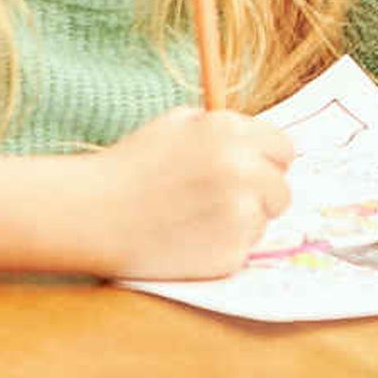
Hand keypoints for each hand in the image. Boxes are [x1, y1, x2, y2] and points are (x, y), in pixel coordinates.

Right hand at [92, 105, 296, 277]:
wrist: (92, 214)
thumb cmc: (131, 166)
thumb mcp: (176, 123)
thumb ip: (224, 129)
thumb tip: (262, 144)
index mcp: (231, 132)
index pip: (285, 150)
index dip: (266, 162)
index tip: (249, 172)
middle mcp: (244, 170)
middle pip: (282, 190)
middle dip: (259, 195)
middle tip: (219, 201)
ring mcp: (240, 214)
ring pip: (264, 222)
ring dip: (240, 222)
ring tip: (194, 219)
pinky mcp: (231, 253)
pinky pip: (243, 250)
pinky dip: (221, 248)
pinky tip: (187, 239)